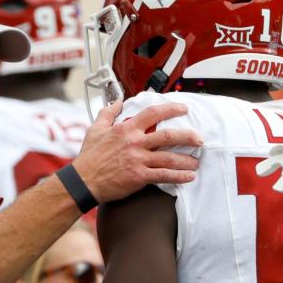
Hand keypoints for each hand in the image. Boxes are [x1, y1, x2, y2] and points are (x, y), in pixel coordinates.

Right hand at [72, 100, 200, 202]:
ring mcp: (138, 160)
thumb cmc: (89, 157)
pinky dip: (178, 177)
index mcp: (126, 129)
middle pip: (168, 136)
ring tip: (196, 161)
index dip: (171, 109)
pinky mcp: (139, 177)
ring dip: (186, 160)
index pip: (153, 113)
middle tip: (199, 139)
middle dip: (187, 137)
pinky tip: (188, 177)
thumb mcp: (95, 129)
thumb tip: (117, 102)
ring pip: (169, 157)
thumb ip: (108, 113)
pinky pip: (163, 176)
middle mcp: (135, 143)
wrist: (83, 180)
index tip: (184, 108)